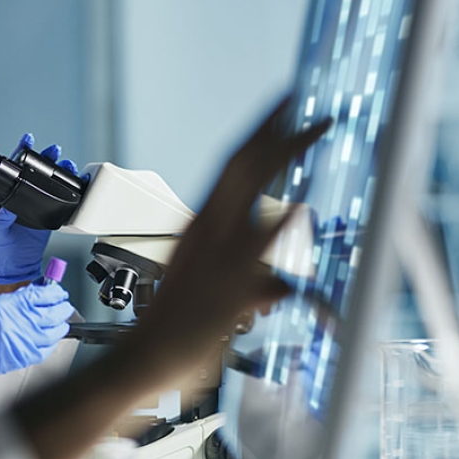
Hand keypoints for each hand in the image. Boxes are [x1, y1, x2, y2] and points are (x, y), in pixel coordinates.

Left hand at [0, 133, 80, 287]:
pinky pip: (60, 198)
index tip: (27, 140)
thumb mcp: (0, 232)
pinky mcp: (50, 214)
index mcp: (8, 196)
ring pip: (49, 182)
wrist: (18, 266)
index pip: (13, 170)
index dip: (20, 153)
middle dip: (45, 158)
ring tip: (68, 163)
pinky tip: (74, 181)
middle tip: (54, 150)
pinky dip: (68, 188)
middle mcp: (23, 197)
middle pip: (35, 171)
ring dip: (59, 171)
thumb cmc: (4, 248)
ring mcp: (37, 204)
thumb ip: (2, 220)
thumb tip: (6, 209)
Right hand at [0, 283, 75, 391]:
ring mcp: (21, 341)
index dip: (57, 295)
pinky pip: (45, 350)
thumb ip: (17, 302)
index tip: (60, 295)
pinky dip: (51, 344)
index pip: (45, 296)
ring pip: (55, 333)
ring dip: (60, 327)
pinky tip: (50, 340)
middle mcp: (18, 321)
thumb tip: (39, 298)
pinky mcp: (20, 358)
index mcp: (10, 304)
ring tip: (60, 324)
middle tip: (64, 308)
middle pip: (54, 314)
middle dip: (63, 310)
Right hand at [128, 100, 331, 388]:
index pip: (232, 169)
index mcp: (200, 227)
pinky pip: (256, 250)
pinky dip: (279, 225)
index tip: (281, 109)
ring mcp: (216, 254)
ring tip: (313, 127)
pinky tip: (300, 204)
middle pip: (241, 167)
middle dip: (273, 129)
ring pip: (250, 191)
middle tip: (298, 100)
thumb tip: (284, 285)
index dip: (258, 135)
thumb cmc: (173, 329)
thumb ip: (255, 284)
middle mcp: (206, 232)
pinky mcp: (227, 284)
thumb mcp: (219, 296)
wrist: (145, 359)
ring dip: (284, 155)